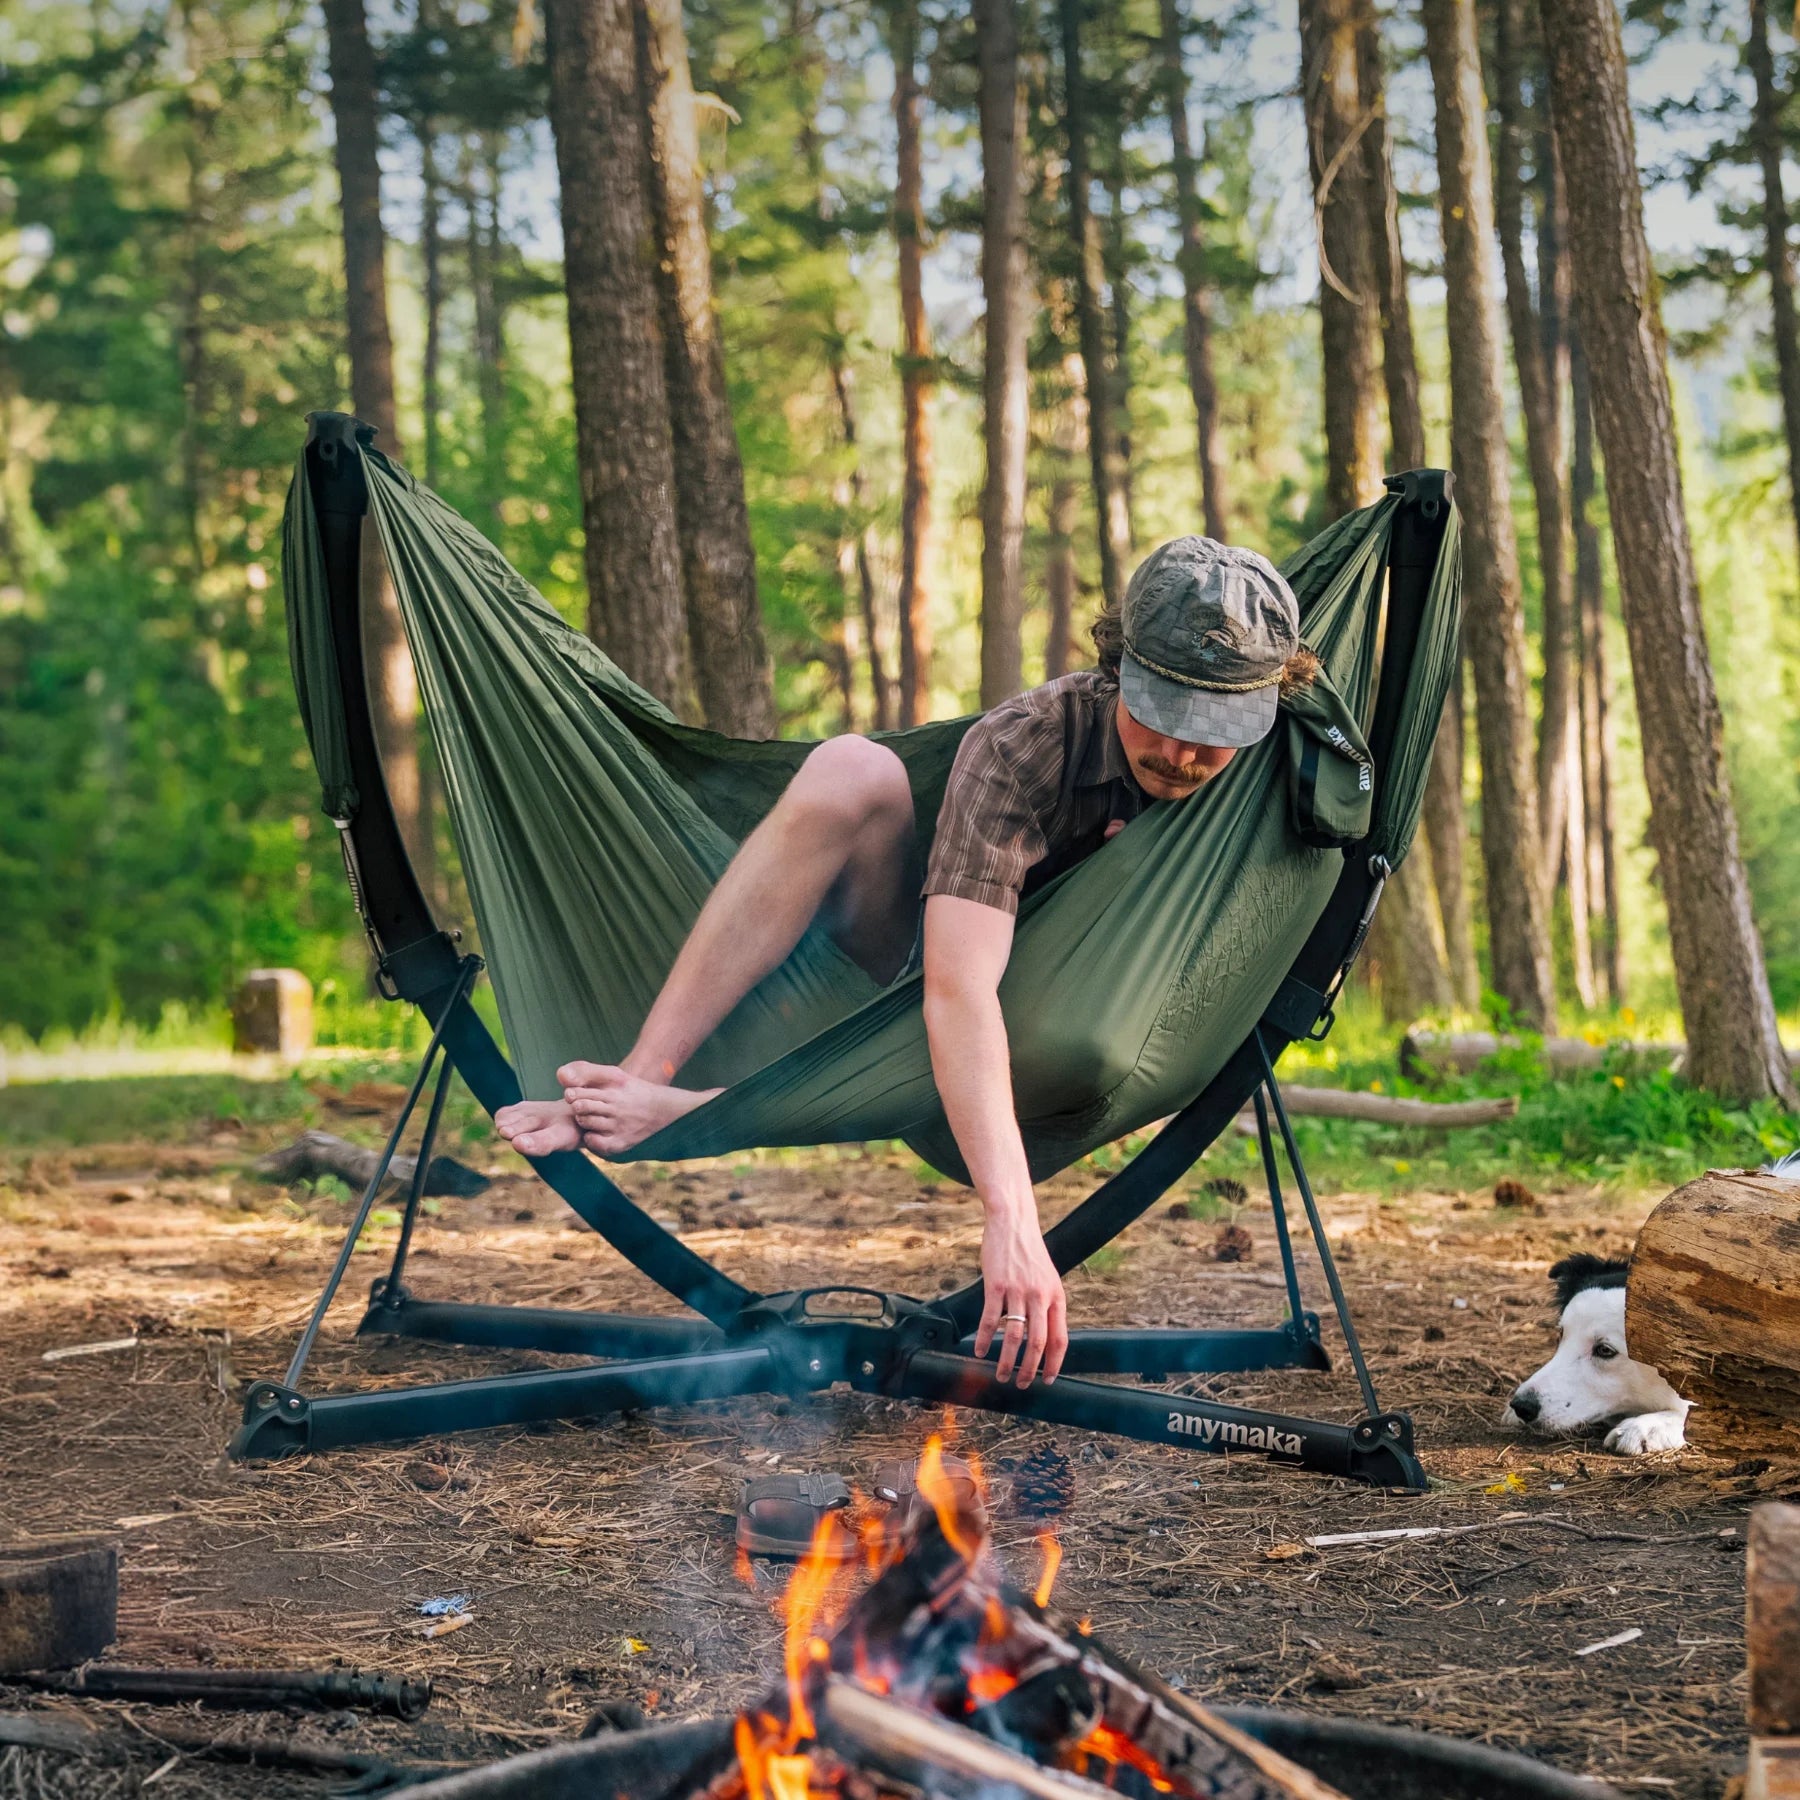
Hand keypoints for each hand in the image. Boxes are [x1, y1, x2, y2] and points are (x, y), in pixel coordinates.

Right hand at [974, 1200, 1067, 1387]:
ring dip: (1007, 1361)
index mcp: (1056, 1296)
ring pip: (1014, 1335)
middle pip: (1038, 1343)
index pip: (1060, 1338)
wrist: (1013, 1222)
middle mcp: (1040, 1295)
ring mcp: (1017, 1290)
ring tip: (1001, 1375)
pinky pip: (989, 1319)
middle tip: (1022, 1384)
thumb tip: (1045, 1338)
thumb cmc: (1029, 1253)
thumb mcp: (1048, 1279)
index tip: (1048, 1380)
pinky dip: (984, 1339)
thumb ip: (1048, 1305)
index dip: (1055, 1364)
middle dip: (1030, 1370)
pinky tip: (979, 1351)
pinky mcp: (996, 1284)